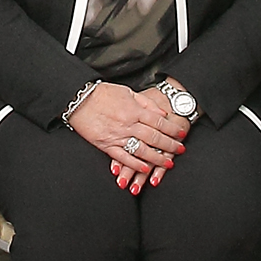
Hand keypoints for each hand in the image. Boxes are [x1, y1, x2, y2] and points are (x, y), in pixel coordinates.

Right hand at [68, 83, 188, 192]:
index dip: (172, 129)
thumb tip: (162, 114)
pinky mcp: (106, 145)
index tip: (182, 134)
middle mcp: (128, 124)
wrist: (79, 99)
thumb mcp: (128, 92)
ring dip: (157, 158)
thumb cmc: (102, 94)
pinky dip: (135, 164)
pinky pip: (123, 157)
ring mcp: (117, 136)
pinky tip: (146, 168)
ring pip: (142, 150)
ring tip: (168, 163)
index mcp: (134, 110)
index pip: (159, 122)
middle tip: (180, 150)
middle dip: (170, 145)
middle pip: (154, 137)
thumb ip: (146, 103)